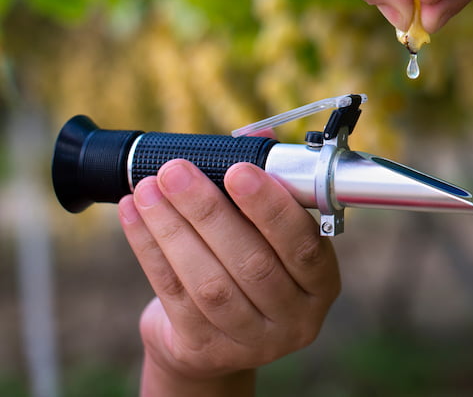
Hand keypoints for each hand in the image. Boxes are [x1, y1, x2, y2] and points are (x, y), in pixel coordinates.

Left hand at [118, 159, 339, 395]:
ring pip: (208, 281)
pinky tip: (134, 215)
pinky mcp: (204, 349)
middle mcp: (294, 319)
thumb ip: (268, 190)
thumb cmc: (251, 268)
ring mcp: (251, 342)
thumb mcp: (270, 238)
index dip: (272, 208)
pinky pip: (172, 293)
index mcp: (321, 285)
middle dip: (209, 211)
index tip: (239, 170)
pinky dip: (149, 249)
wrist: (216, 341)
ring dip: (173, 228)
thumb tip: (257, 140)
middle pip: (251, 263)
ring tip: (149, 188)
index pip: (303, 246)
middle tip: (177, 171)